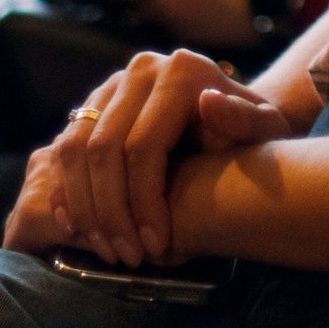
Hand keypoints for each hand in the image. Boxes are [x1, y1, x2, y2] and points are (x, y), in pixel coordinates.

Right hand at [5, 49, 297, 266]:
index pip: (143, 145)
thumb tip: (209, 103)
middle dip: (111, 214)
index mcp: (183, 71)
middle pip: (103, 150)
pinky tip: (80, 230)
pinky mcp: (90, 104)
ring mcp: (111, 85)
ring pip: (74, 151)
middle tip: (127, 257)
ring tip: (109, 251)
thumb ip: (248, 121)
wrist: (228, 120)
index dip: (143, 202)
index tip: (154, 246)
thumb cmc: (250, 134)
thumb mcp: (265, 130)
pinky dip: (66, 193)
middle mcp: (142, 69)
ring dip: (85, 210)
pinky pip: (62, 151)